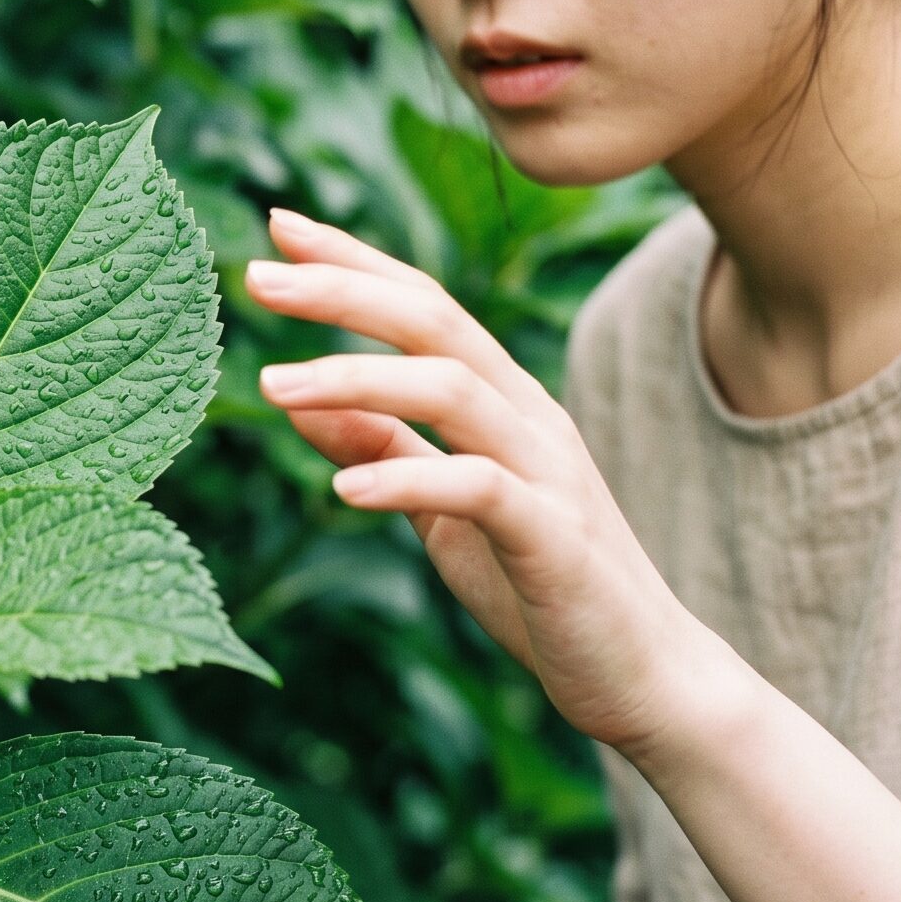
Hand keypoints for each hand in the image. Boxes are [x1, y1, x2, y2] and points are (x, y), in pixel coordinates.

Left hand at [245, 206, 716, 760]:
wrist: (643, 677)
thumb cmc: (538, 590)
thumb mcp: (441, 513)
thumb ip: (384, 448)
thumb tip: (301, 400)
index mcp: (502, 402)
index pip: (424, 306)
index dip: (354, 262)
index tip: (278, 224)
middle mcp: (529, 417)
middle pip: (436, 322)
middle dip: (346, 290)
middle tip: (258, 273)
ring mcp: (549, 472)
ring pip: (454, 389)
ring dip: (357, 378)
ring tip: (273, 385)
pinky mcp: (556, 539)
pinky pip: (481, 490)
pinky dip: (409, 481)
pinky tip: (343, 490)